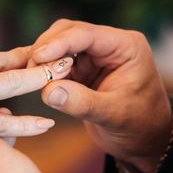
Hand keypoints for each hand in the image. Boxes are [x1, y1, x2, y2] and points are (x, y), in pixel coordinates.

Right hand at [31, 20, 171, 172]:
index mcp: (126, 46)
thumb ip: (82, 103)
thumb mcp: (112, 115)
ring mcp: (94, 56)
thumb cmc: (138, 125)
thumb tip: (48, 92)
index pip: (87, 35)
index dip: (60, 43)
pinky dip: (44, 70)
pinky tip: (32, 80)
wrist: (143, 140)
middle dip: (47, 48)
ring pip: (59, 45)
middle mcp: (109, 45)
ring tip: (30, 78)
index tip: (38, 56)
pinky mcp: (82, 70)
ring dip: (43, 59)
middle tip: (30, 70)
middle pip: (69, 32)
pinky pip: (56, 63)